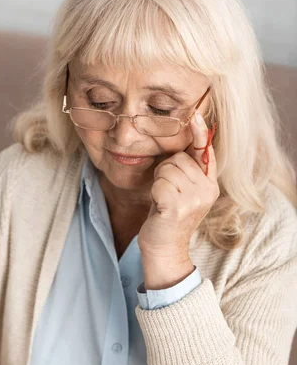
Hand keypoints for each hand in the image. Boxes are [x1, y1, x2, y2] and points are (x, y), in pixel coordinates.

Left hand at [138, 109, 219, 263]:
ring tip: (163, 200)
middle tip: (167, 192)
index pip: (206, 153)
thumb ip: (186, 168)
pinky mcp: (177, 207)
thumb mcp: (181, 190)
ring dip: (158, 182)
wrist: (164, 249)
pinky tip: (159, 207)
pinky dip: (154, 192)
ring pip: (167, 169)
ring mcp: (194, 200)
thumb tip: (187, 138)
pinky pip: (159, 183)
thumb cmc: (168, 216)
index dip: (199, 133)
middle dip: (165, 170)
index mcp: (210, 185)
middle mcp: (206, 191)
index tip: (195, 115)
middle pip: (178, 158)